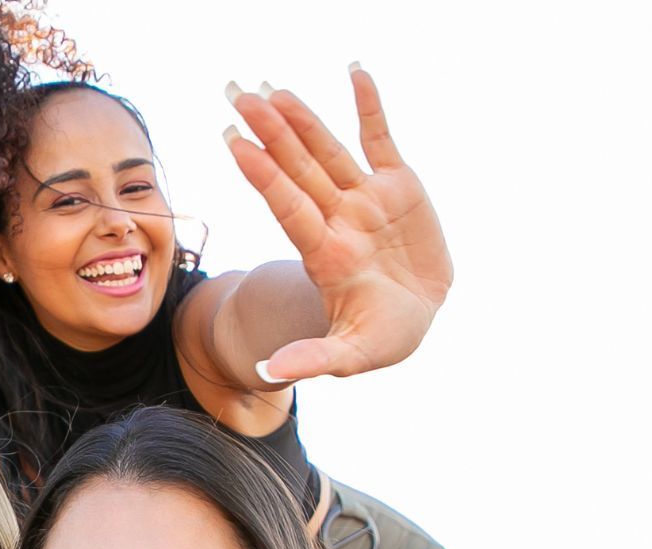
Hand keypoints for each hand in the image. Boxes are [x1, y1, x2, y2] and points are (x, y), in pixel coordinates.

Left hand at [224, 67, 451, 383]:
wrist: (418, 316)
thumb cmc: (382, 336)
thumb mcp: (352, 354)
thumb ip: (313, 358)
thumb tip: (266, 373)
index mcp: (325, 254)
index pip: (287, 207)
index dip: (263, 176)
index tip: (233, 143)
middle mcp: (337, 219)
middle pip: (298, 170)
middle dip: (270, 134)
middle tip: (237, 96)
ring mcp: (365, 199)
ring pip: (328, 151)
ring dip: (302, 119)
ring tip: (272, 89)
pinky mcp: (397, 185)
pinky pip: (380, 139)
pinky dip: (369, 106)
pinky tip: (354, 71)